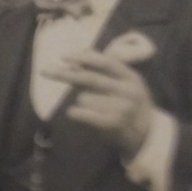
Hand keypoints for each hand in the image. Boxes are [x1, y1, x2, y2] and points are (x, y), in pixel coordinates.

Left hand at [41, 48, 156, 158]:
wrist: (147, 134)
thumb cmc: (130, 103)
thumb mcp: (126, 83)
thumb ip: (104, 71)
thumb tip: (75, 57)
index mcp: (130, 76)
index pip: (105, 62)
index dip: (84, 57)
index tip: (63, 56)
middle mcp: (127, 90)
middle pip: (90, 78)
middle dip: (64, 74)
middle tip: (44, 71)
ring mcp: (121, 108)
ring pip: (83, 97)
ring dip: (80, 101)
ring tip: (93, 107)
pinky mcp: (113, 124)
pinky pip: (83, 113)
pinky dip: (75, 112)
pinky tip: (74, 113)